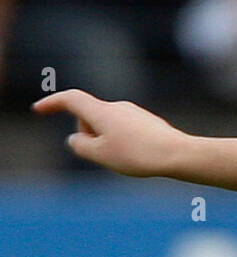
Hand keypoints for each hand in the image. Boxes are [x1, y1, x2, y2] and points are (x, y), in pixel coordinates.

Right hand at [30, 89, 188, 177]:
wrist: (177, 154)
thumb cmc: (137, 155)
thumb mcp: (99, 154)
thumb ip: (80, 144)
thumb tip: (76, 137)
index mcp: (102, 111)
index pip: (71, 99)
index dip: (52, 103)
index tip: (39, 109)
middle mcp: (118, 107)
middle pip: (89, 117)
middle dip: (87, 134)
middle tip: (106, 154)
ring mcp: (134, 113)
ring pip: (106, 126)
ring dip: (105, 141)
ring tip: (127, 157)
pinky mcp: (146, 121)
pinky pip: (123, 131)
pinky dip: (120, 143)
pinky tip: (139, 155)